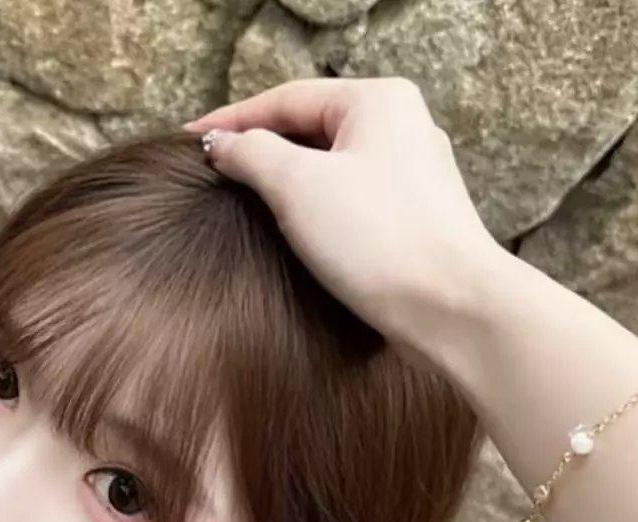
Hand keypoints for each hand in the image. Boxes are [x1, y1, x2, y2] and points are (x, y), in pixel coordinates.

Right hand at [183, 77, 505, 357]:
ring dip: (285, 178)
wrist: (449, 306)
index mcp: (377, 100)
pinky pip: (349, 195)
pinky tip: (293, 226)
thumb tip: (222, 144)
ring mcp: (411, 171)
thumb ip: (253, 155)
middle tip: (213, 169)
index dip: (233, 119)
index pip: (287, 99)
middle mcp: (401, 125)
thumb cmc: (375, 239)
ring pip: (331, 163)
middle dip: (260, 147)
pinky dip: (313, 204)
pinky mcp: (413, 214)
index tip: (189, 140)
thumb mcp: (297, 187)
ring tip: (244, 196)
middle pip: (310, 127)